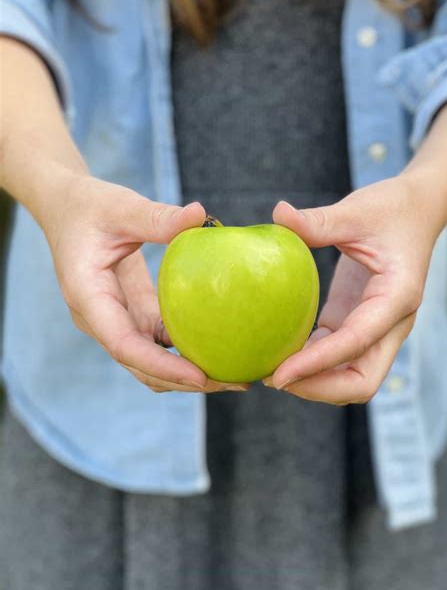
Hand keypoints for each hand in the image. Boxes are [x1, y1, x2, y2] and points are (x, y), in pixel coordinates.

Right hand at [45, 174, 248, 393]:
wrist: (68, 209)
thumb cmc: (89, 207)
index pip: (124, 345)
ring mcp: (116, 321)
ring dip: (188, 373)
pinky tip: (220, 347)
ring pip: (151, 362)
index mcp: (88, 297)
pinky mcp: (132, 315)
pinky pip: (159, 343)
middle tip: (236, 382)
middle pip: (141, 366)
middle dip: (185, 381)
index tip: (201, 377)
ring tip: (235, 375)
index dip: (163, 366)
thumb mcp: (120, 207)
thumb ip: (156, 217)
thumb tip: (200, 215)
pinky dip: (185, 351)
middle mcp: (100, 319)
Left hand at [263, 176, 440, 403]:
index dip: (316, 364)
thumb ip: (319, 220)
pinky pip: (335, 356)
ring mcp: (376, 327)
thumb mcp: (357, 210)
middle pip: (361, 382)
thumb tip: (278, 213)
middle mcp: (391, 323)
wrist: (417, 210)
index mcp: (396, 297)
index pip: (355, 343)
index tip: (279, 375)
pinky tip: (278, 352)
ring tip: (268, 371)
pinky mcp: (356, 322)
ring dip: (312, 381)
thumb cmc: (392, 208)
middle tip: (272, 378)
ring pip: (349, 377)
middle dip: (318, 388)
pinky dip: (309, 362)